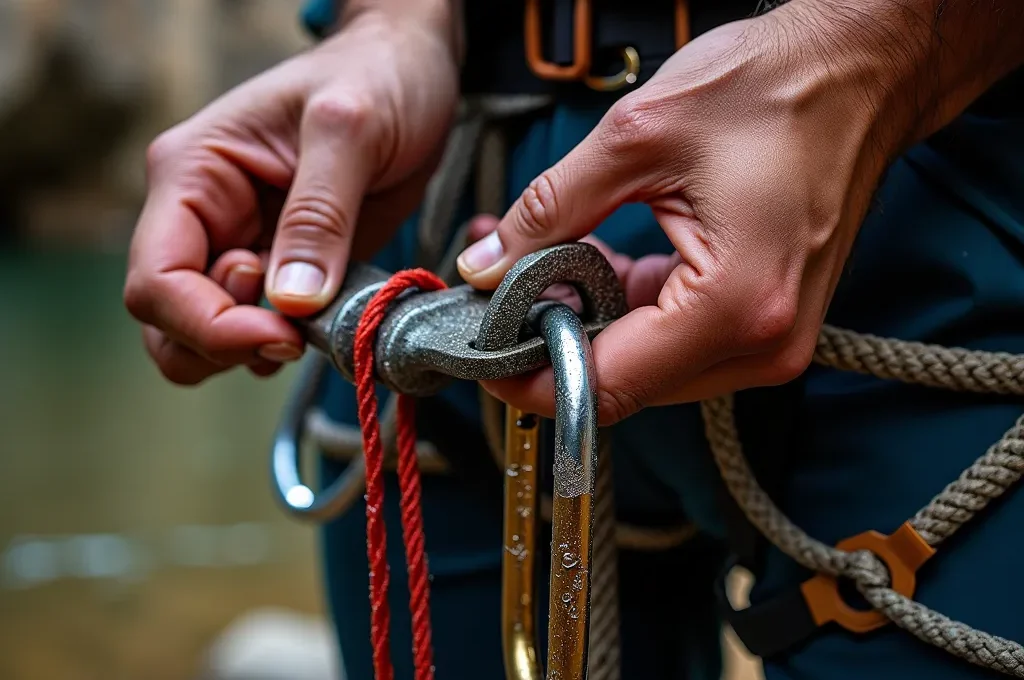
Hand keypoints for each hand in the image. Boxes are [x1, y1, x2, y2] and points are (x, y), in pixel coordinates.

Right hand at [123, 9, 458, 384]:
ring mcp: (242, 247)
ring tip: (311, 325)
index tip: (279, 334)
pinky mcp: (284, 270)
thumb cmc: (376, 77)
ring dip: (250, 354)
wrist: (413, 73)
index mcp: (192, 174)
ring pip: (204, 338)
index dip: (207, 324)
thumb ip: (319, 211)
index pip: (157, 279)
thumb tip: (291, 299)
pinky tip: (323, 324)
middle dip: (224, 345)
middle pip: (169, 321)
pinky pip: (260, 330)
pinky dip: (284, 345)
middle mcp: (203, 218)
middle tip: (296, 335)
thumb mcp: (350, 126)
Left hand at [456, 0, 1023, 424]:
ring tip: (547, 268)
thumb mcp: (637, 136)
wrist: (861, 70)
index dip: (530, 379)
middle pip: (626, 385)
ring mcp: (770, 338)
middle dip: (554, 346)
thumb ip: (548, 210)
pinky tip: (598, 266)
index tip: (482, 354)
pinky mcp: (766, 321)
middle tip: (501, 300)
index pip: (607, 384)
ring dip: (590, 326)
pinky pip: (676, 342)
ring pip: (647, 368)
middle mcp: (762, 342)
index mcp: (734, 305)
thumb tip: (484, 266)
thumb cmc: (775, 88)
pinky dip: (628, 312)